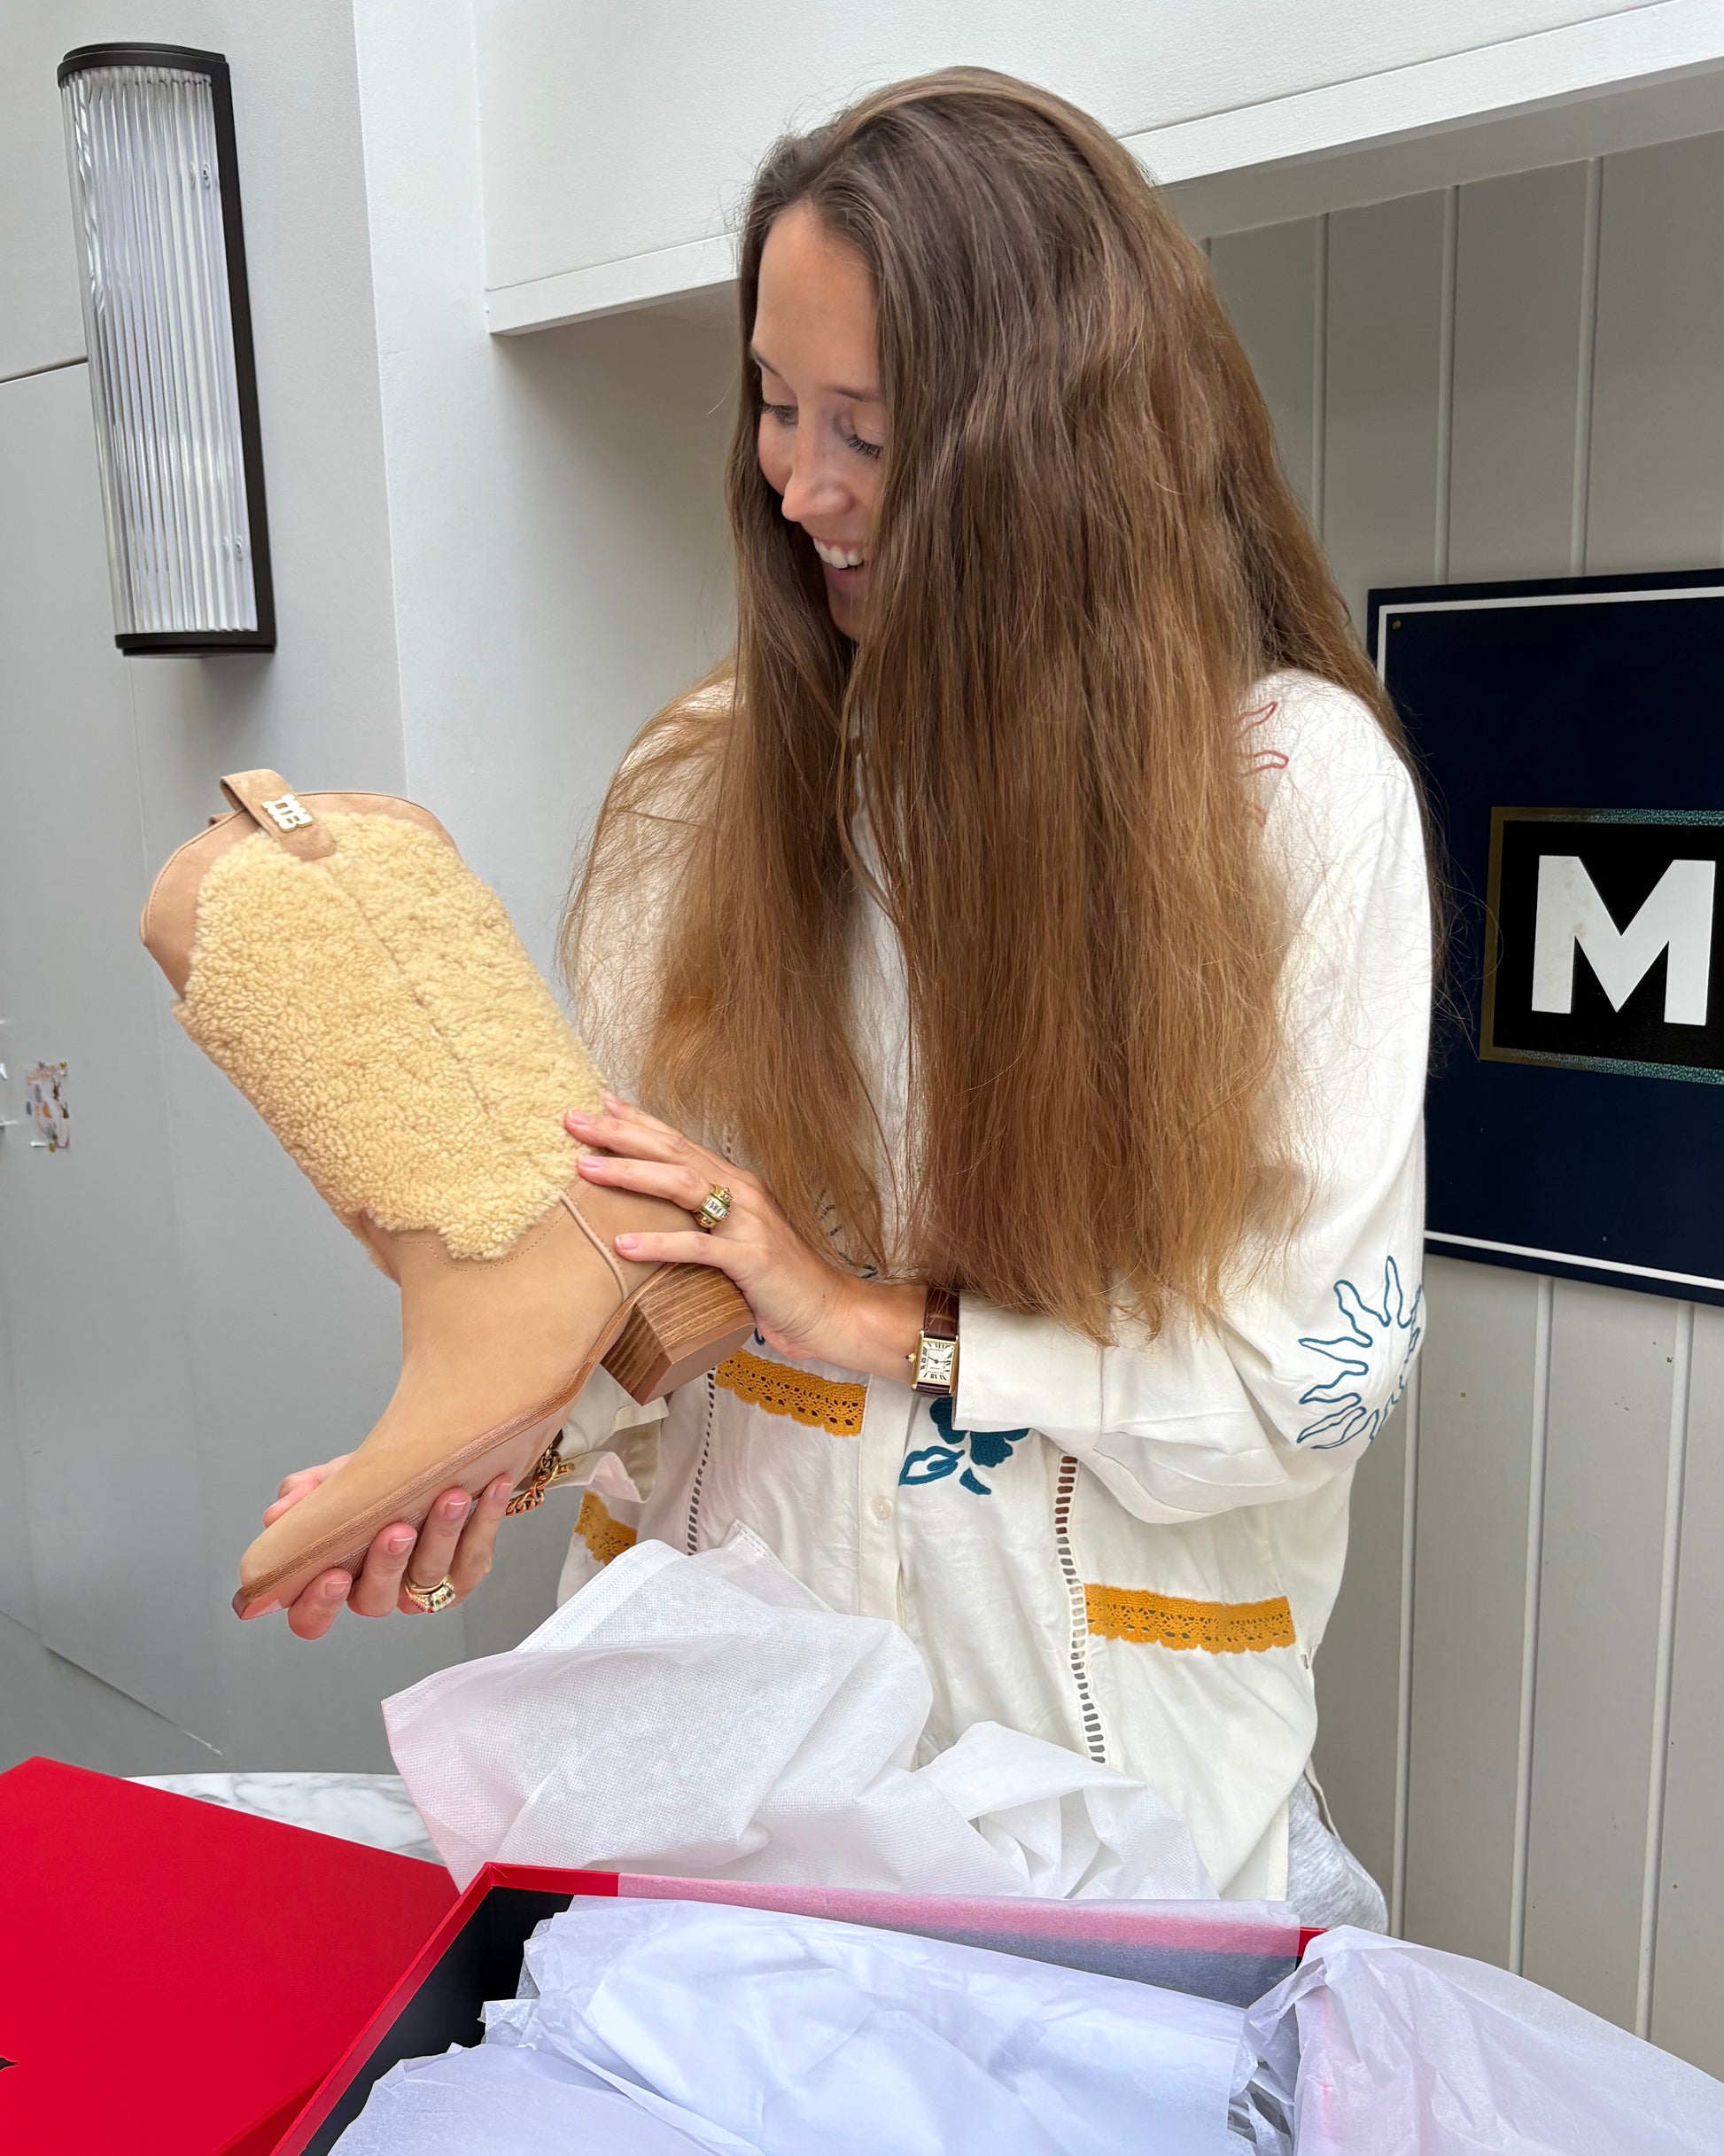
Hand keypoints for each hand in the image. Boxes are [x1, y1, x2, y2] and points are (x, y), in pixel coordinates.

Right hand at [246, 1458, 516, 1640]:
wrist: (441, 1463)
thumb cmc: (382, 1479)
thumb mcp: (339, 1476)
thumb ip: (307, 1492)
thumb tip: (279, 1513)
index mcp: (335, 1577)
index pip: (311, 1615)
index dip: (317, 1605)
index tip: (330, 1574)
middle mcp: (377, 1589)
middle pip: (373, 1600)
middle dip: (385, 1565)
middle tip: (397, 1530)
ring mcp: (421, 1587)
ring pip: (427, 1576)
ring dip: (441, 1534)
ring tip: (452, 1497)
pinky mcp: (462, 1576)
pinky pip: (474, 1558)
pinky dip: (485, 1521)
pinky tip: (493, 1489)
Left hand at [567, 1093, 923, 1378]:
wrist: (830, 1311)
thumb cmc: (778, 1282)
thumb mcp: (735, 1243)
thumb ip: (702, 1226)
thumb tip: (651, 1226)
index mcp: (735, 1185)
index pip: (679, 1143)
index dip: (639, 1121)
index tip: (599, 1103)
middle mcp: (741, 1192)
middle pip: (672, 1152)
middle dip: (620, 1134)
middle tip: (574, 1121)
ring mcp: (748, 1222)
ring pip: (682, 1185)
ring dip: (630, 1173)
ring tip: (586, 1168)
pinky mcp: (750, 1258)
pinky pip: (698, 1247)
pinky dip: (657, 1244)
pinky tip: (623, 1244)